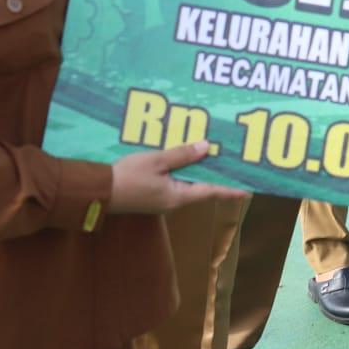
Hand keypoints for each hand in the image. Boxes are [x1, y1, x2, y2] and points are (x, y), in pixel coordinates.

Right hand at [107, 141, 244, 213]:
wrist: (99, 192)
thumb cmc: (128, 177)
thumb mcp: (156, 161)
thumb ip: (181, 155)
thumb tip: (207, 147)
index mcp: (178, 195)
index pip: (211, 191)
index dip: (230, 189)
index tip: (249, 189)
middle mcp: (174, 201)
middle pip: (201, 187)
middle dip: (217, 177)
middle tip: (234, 166)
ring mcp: (163, 199)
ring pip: (188, 184)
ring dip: (200, 172)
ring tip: (214, 159)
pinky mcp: (152, 195)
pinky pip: (175, 183)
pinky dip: (184, 172)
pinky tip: (186, 160)